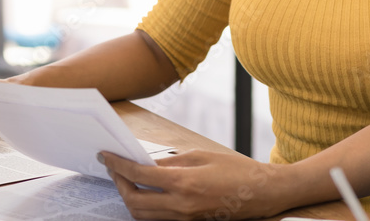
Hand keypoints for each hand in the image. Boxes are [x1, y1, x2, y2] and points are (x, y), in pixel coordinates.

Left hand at [100, 149, 284, 219]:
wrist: (263, 194)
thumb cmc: (236, 170)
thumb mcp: (201, 156)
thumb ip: (170, 162)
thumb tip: (147, 164)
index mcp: (183, 183)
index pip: (139, 174)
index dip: (118, 164)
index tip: (106, 155)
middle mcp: (180, 205)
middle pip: (134, 200)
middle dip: (118, 183)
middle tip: (112, 167)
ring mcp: (184, 218)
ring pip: (142, 215)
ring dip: (128, 197)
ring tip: (125, 178)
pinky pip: (157, 219)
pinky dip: (144, 206)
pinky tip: (144, 191)